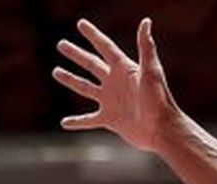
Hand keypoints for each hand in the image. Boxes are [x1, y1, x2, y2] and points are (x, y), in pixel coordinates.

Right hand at [51, 18, 180, 152]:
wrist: (161, 129)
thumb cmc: (159, 99)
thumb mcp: (151, 71)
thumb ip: (146, 47)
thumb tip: (146, 21)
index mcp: (124, 69)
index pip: (105, 47)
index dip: (93, 35)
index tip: (80, 24)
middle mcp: (115, 82)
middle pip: (91, 64)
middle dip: (76, 54)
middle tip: (61, 44)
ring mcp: (111, 101)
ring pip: (85, 88)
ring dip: (71, 80)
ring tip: (56, 72)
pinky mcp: (110, 119)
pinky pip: (89, 120)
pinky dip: (77, 122)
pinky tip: (64, 123)